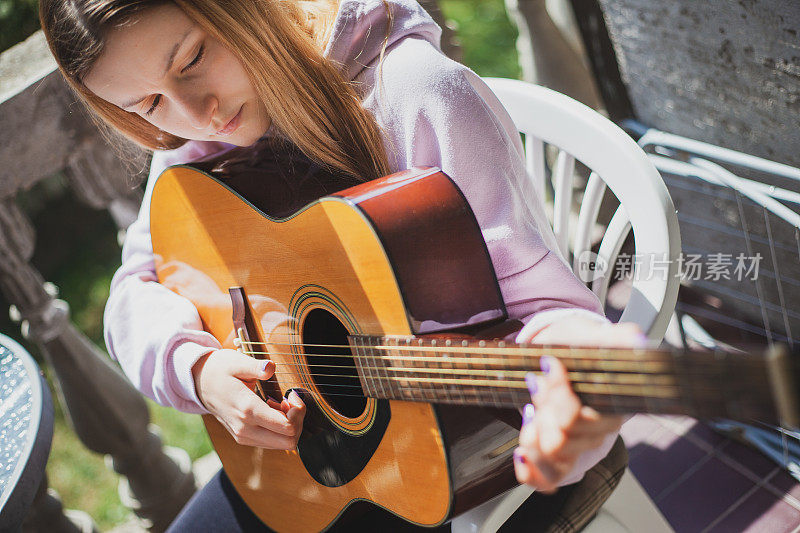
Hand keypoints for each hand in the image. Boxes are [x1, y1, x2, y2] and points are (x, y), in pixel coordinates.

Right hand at [192, 349, 304, 448]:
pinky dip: (278, 429)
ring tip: (280, 404)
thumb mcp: (238, 362)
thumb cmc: (221, 369)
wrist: (199, 383)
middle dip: (297, 421)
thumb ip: (256, 366)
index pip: (287, 427)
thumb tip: (270, 368)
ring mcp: (243, 436)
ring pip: (282, 445)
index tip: (292, 394)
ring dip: (288, 425)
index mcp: (247, 410)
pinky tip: (272, 410)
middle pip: (289, 441)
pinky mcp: (243, 438)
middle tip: (290, 400)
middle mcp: (245, 428)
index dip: (298, 411)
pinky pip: (271, 442)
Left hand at [512, 317, 643, 490]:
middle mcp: (597, 434)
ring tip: (533, 409)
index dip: (557, 394)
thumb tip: (636, 340)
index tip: (549, 364)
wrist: (562, 355)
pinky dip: (529, 470)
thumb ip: (616, 338)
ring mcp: (578, 448)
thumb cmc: (580, 348)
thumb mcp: (594, 336)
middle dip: (542, 408)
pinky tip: (521, 452)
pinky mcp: (560, 459)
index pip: (578, 418)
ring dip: (532, 433)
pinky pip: (546, 481)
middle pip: (559, 440)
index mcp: (612, 409)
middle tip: (539, 382)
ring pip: (550, 458)